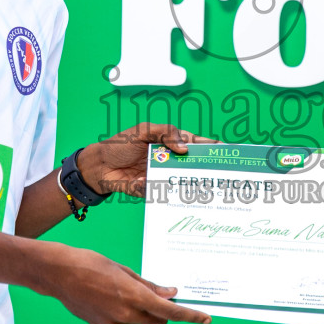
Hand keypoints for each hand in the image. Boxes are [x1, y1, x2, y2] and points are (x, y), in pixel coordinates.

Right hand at [35, 242, 211, 323]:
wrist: (57, 273)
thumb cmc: (90, 264)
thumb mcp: (123, 270)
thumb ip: (149, 285)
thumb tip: (170, 293)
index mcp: (134, 297)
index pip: (170, 312)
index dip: (190, 316)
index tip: (205, 319)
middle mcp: (125, 315)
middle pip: (158, 321)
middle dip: (163, 312)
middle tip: (161, 296)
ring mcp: (112, 323)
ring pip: (138, 320)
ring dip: (139, 309)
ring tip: (119, 288)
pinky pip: (122, 320)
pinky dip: (123, 311)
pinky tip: (106, 295)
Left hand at [79, 123, 208, 197]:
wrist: (99, 166)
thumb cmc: (120, 145)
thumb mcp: (142, 131)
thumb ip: (165, 133)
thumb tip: (184, 147)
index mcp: (168, 142)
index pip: (193, 143)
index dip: (209, 146)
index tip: (224, 148)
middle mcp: (168, 160)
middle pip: (191, 164)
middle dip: (205, 167)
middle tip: (219, 170)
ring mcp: (161, 175)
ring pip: (181, 180)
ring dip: (189, 182)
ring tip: (202, 184)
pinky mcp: (153, 190)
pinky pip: (163, 192)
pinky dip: (162, 189)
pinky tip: (157, 185)